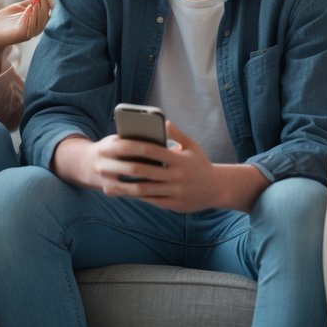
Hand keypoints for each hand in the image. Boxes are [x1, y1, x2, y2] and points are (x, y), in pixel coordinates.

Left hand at [0, 0, 52, 77]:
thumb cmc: (3, 21)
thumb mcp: (18, 7)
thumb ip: (30, 2)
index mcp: (35, 21)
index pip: (48, 10)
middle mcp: (35, 28)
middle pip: (47, 16)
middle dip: (46, 3)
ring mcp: (29, 32)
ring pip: (41, 22)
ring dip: (41, 9)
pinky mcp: (21, 35)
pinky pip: (30, 26)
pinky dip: (31, 16)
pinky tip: (30, 7)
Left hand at [100, 123, 223, 212]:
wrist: (218, 188)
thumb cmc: (201, 164)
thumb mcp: (193, 146)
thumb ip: (177, 134)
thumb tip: (163, 121)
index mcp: (178, 159)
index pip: (151, 150)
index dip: (132, 147)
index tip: (117, 145)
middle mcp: (176, 176)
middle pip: (144, 171)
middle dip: (123, 168)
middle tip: (108, 165)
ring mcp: (174, 192)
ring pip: (144, 189)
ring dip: (125, 186)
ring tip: (111, 183)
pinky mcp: (173, 205)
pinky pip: (151, 201)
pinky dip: (137, 197)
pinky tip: (126, 192)